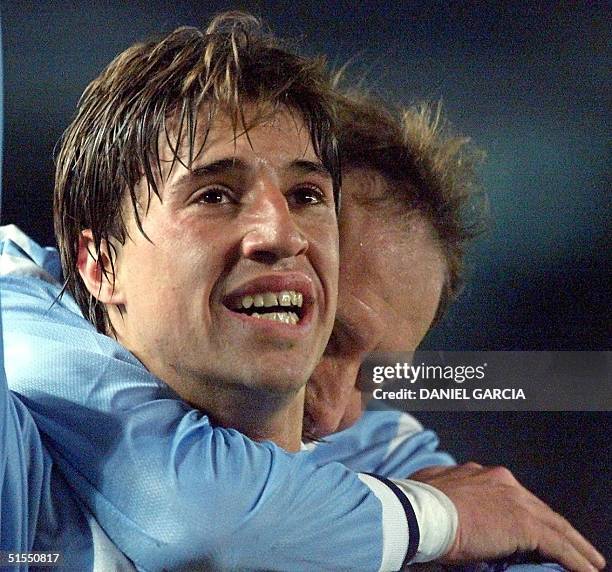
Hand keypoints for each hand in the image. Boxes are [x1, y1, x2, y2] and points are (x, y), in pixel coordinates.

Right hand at [411, 463, 605, 571]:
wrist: (420, 512)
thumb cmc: (415, 505)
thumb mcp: (430, 490)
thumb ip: (444, 492)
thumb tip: (441, 501)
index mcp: (477, 474)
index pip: (510, 495)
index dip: (524, 512)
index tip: (529, 527)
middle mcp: (499, 480)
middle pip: (537, 507)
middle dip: (554, 527)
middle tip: (574, 545)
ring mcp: (514, 499)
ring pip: (554, 524)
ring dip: (575, 545)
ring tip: (591, 562)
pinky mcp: (523, 522)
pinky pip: (558, 544)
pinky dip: (576, 559)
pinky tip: (588, 571)